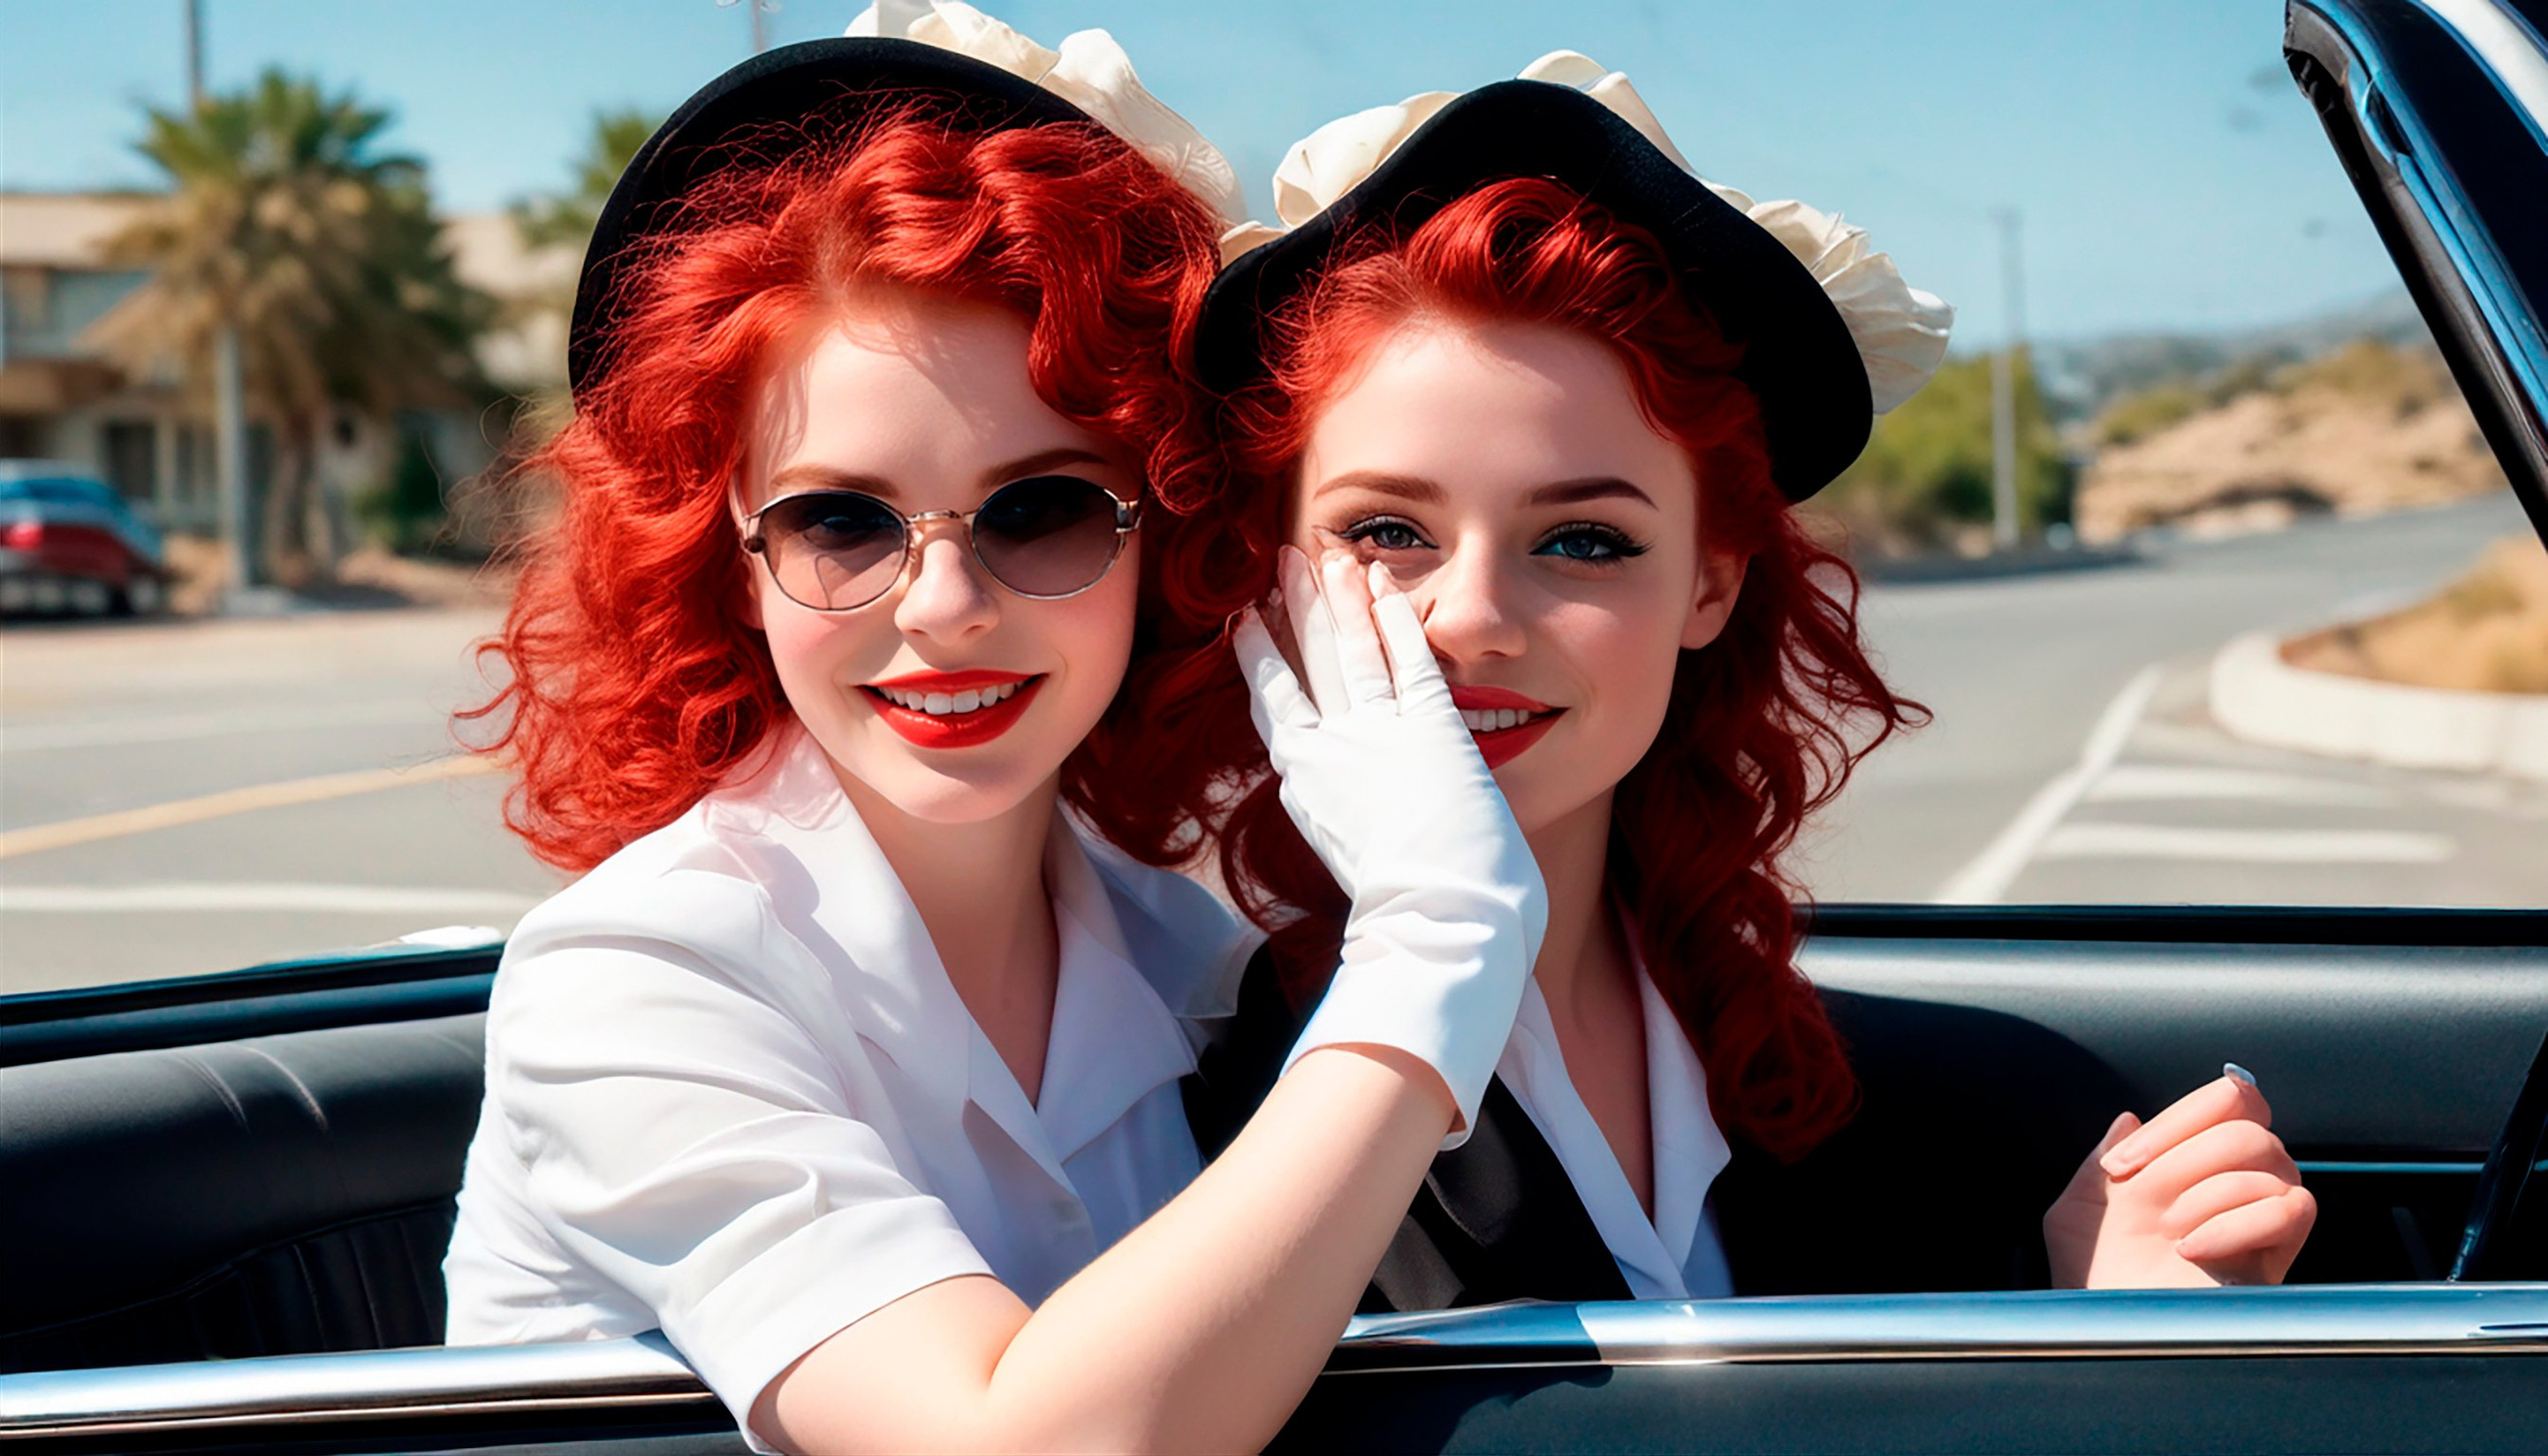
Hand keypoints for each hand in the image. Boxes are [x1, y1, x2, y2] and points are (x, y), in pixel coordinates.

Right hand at [1230, 547, 1545, 1134]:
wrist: (1437, 927)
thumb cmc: (1405, 914)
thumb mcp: (1347, 855)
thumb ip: (1337, 813)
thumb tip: (1327, 798)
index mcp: (1307, 786)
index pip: (1275, 705)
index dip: (1261, 657)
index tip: (1247, 619)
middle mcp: (1333, 753)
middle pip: (1307, 663)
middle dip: (1295, 606)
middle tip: (1281, 560)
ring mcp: (1379, 737)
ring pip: (1350, 649)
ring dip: (1336, 597)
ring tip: (1321, 553)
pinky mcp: (1431, 730)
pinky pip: (1409, 657)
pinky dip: (1394, 615)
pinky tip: (1383, 580)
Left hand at [2043, 1070, 2316, 1287]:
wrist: (2108, 1332)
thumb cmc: (2091, 1277)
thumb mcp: (2079, 1208)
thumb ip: (2101, 1157)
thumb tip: (2130, 1118)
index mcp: (2190, 1163)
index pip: (2227, 1099)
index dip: (2180, 1118)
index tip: (2122, 1164)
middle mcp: (2234, 1183)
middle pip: (2247, 1126)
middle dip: (2182, 1158)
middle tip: (2142, 1199)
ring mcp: (2261, 1219)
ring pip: (2268, 1160)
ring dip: (2203, 1194)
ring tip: (2169, 1234)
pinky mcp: (2278, 1257)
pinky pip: (2290, 1207)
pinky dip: (2236, 1223)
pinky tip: (2193, 1249)